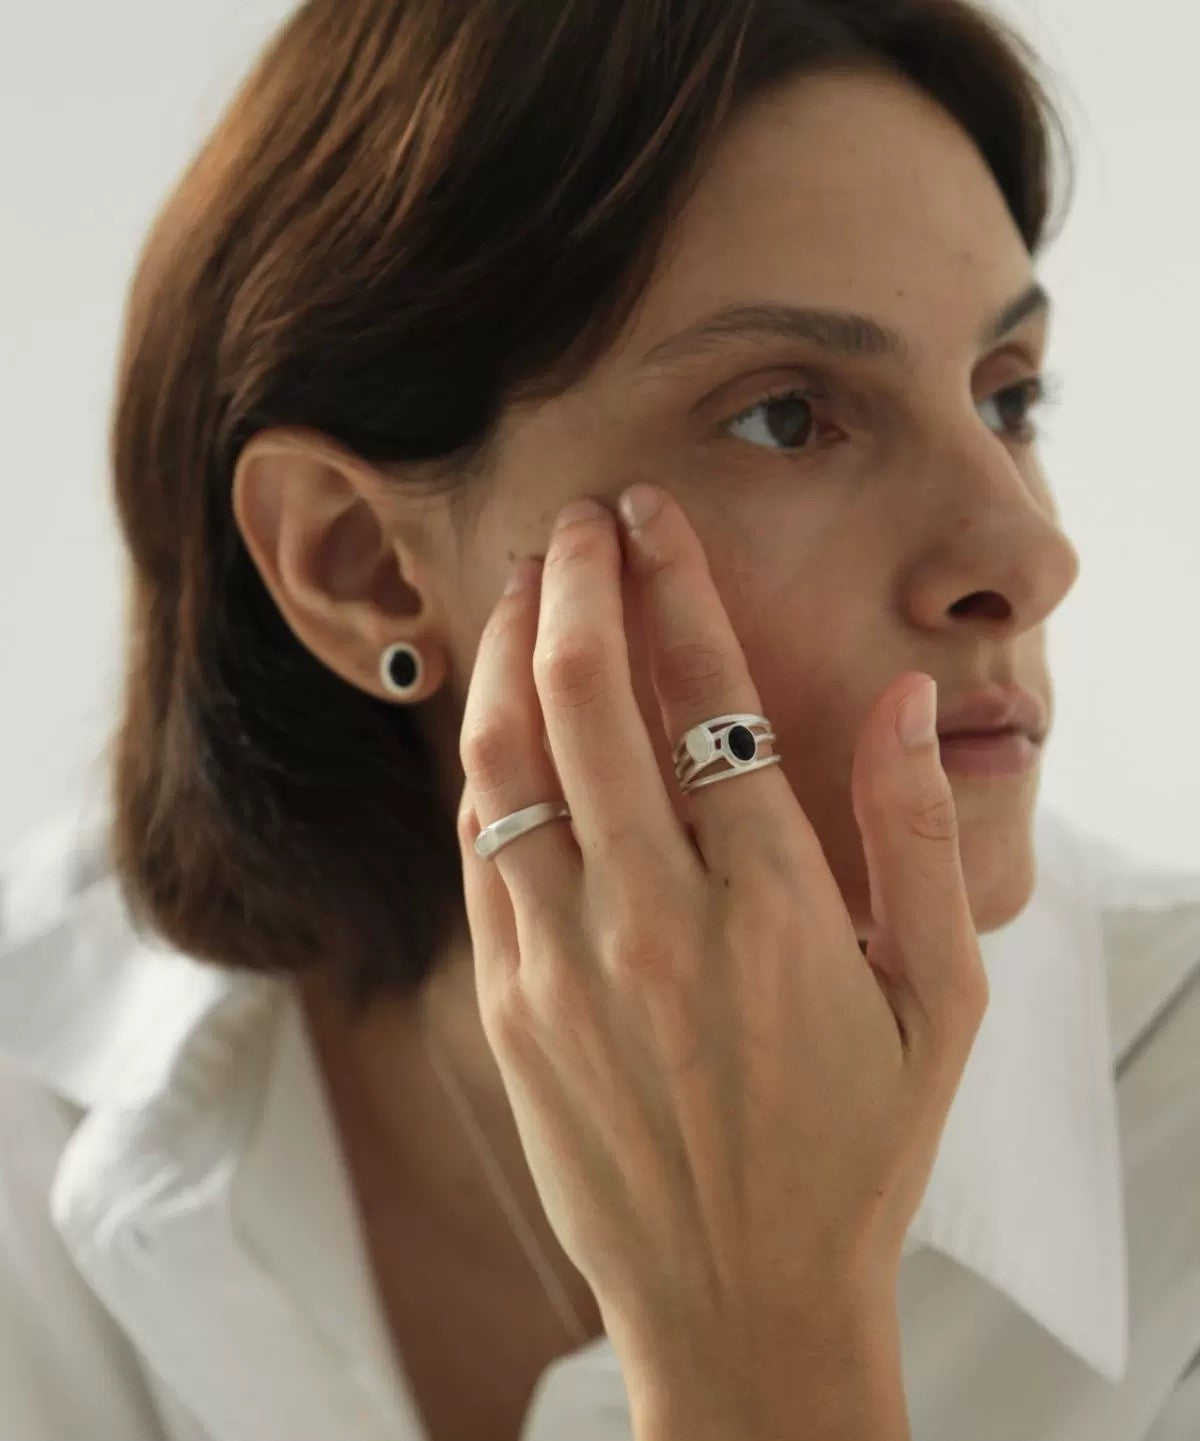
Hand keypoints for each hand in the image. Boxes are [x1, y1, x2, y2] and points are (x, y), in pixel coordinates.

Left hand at [455, 487, 986, 1419]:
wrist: (739, 1301)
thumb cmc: (853, 1150)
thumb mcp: (938, 999)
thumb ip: (919, 837)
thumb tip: (906, 700)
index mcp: (773, 906)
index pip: (706, 697)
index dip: (674, 585)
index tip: (650, 515)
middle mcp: (654, 921)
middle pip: (586, 701)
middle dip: (573, 586)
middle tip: (574, 523)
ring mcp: (563, 965)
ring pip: (508, 765)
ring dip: (509, 657)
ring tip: (522, 588)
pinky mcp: (508, 1008)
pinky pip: (483, 853)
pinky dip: (487, 765)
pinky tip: (500, 717)